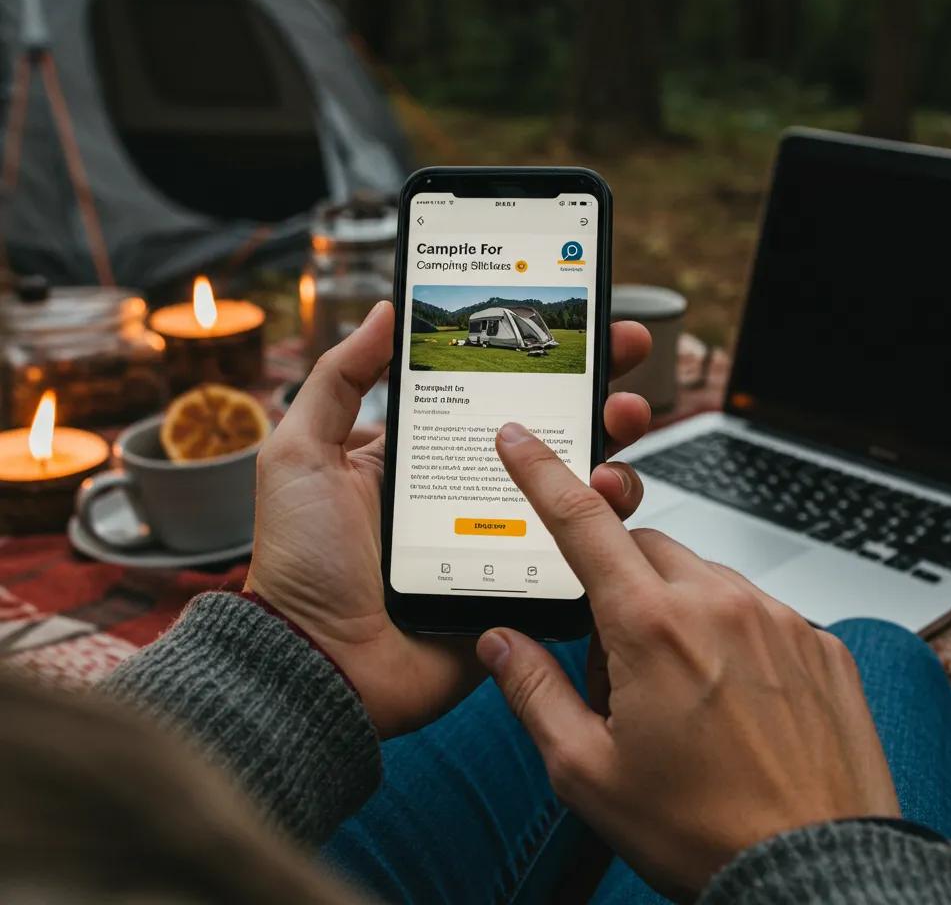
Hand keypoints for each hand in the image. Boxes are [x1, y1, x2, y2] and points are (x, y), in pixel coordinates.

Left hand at [246, 301, 652, 737]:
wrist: (320, 662)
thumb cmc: (301, 560)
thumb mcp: (301, 453)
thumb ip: (339, 378)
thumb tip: (385, 310)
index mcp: (430, 453)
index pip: (496, 393)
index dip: (539, 360)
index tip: (580, 325)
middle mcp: (475, 490)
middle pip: (552, 431)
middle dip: (596, 387)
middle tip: (626, 355)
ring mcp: (504, 538)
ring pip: (577, 487)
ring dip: (613, 447)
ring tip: (619, 425)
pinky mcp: (524, 585)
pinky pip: (579, 551)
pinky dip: (607, 521)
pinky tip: (611, 496)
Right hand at [477, 423, 899, 897]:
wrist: (821, 875)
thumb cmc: (702, 831)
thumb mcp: (588, 772)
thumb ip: (532, 692)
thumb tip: (498, 643)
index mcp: (652, 627)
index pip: (582, 523)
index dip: (542, 473)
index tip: (522, 441)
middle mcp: (718, 603)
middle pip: (644, 550)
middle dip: (618, 584)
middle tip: (619, 664)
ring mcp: (776, 617)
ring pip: (700, 579)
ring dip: (676, 612)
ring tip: (684, 694)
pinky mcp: (818, 641)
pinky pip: (755, 609)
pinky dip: (729, 633)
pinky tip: (734, 699)